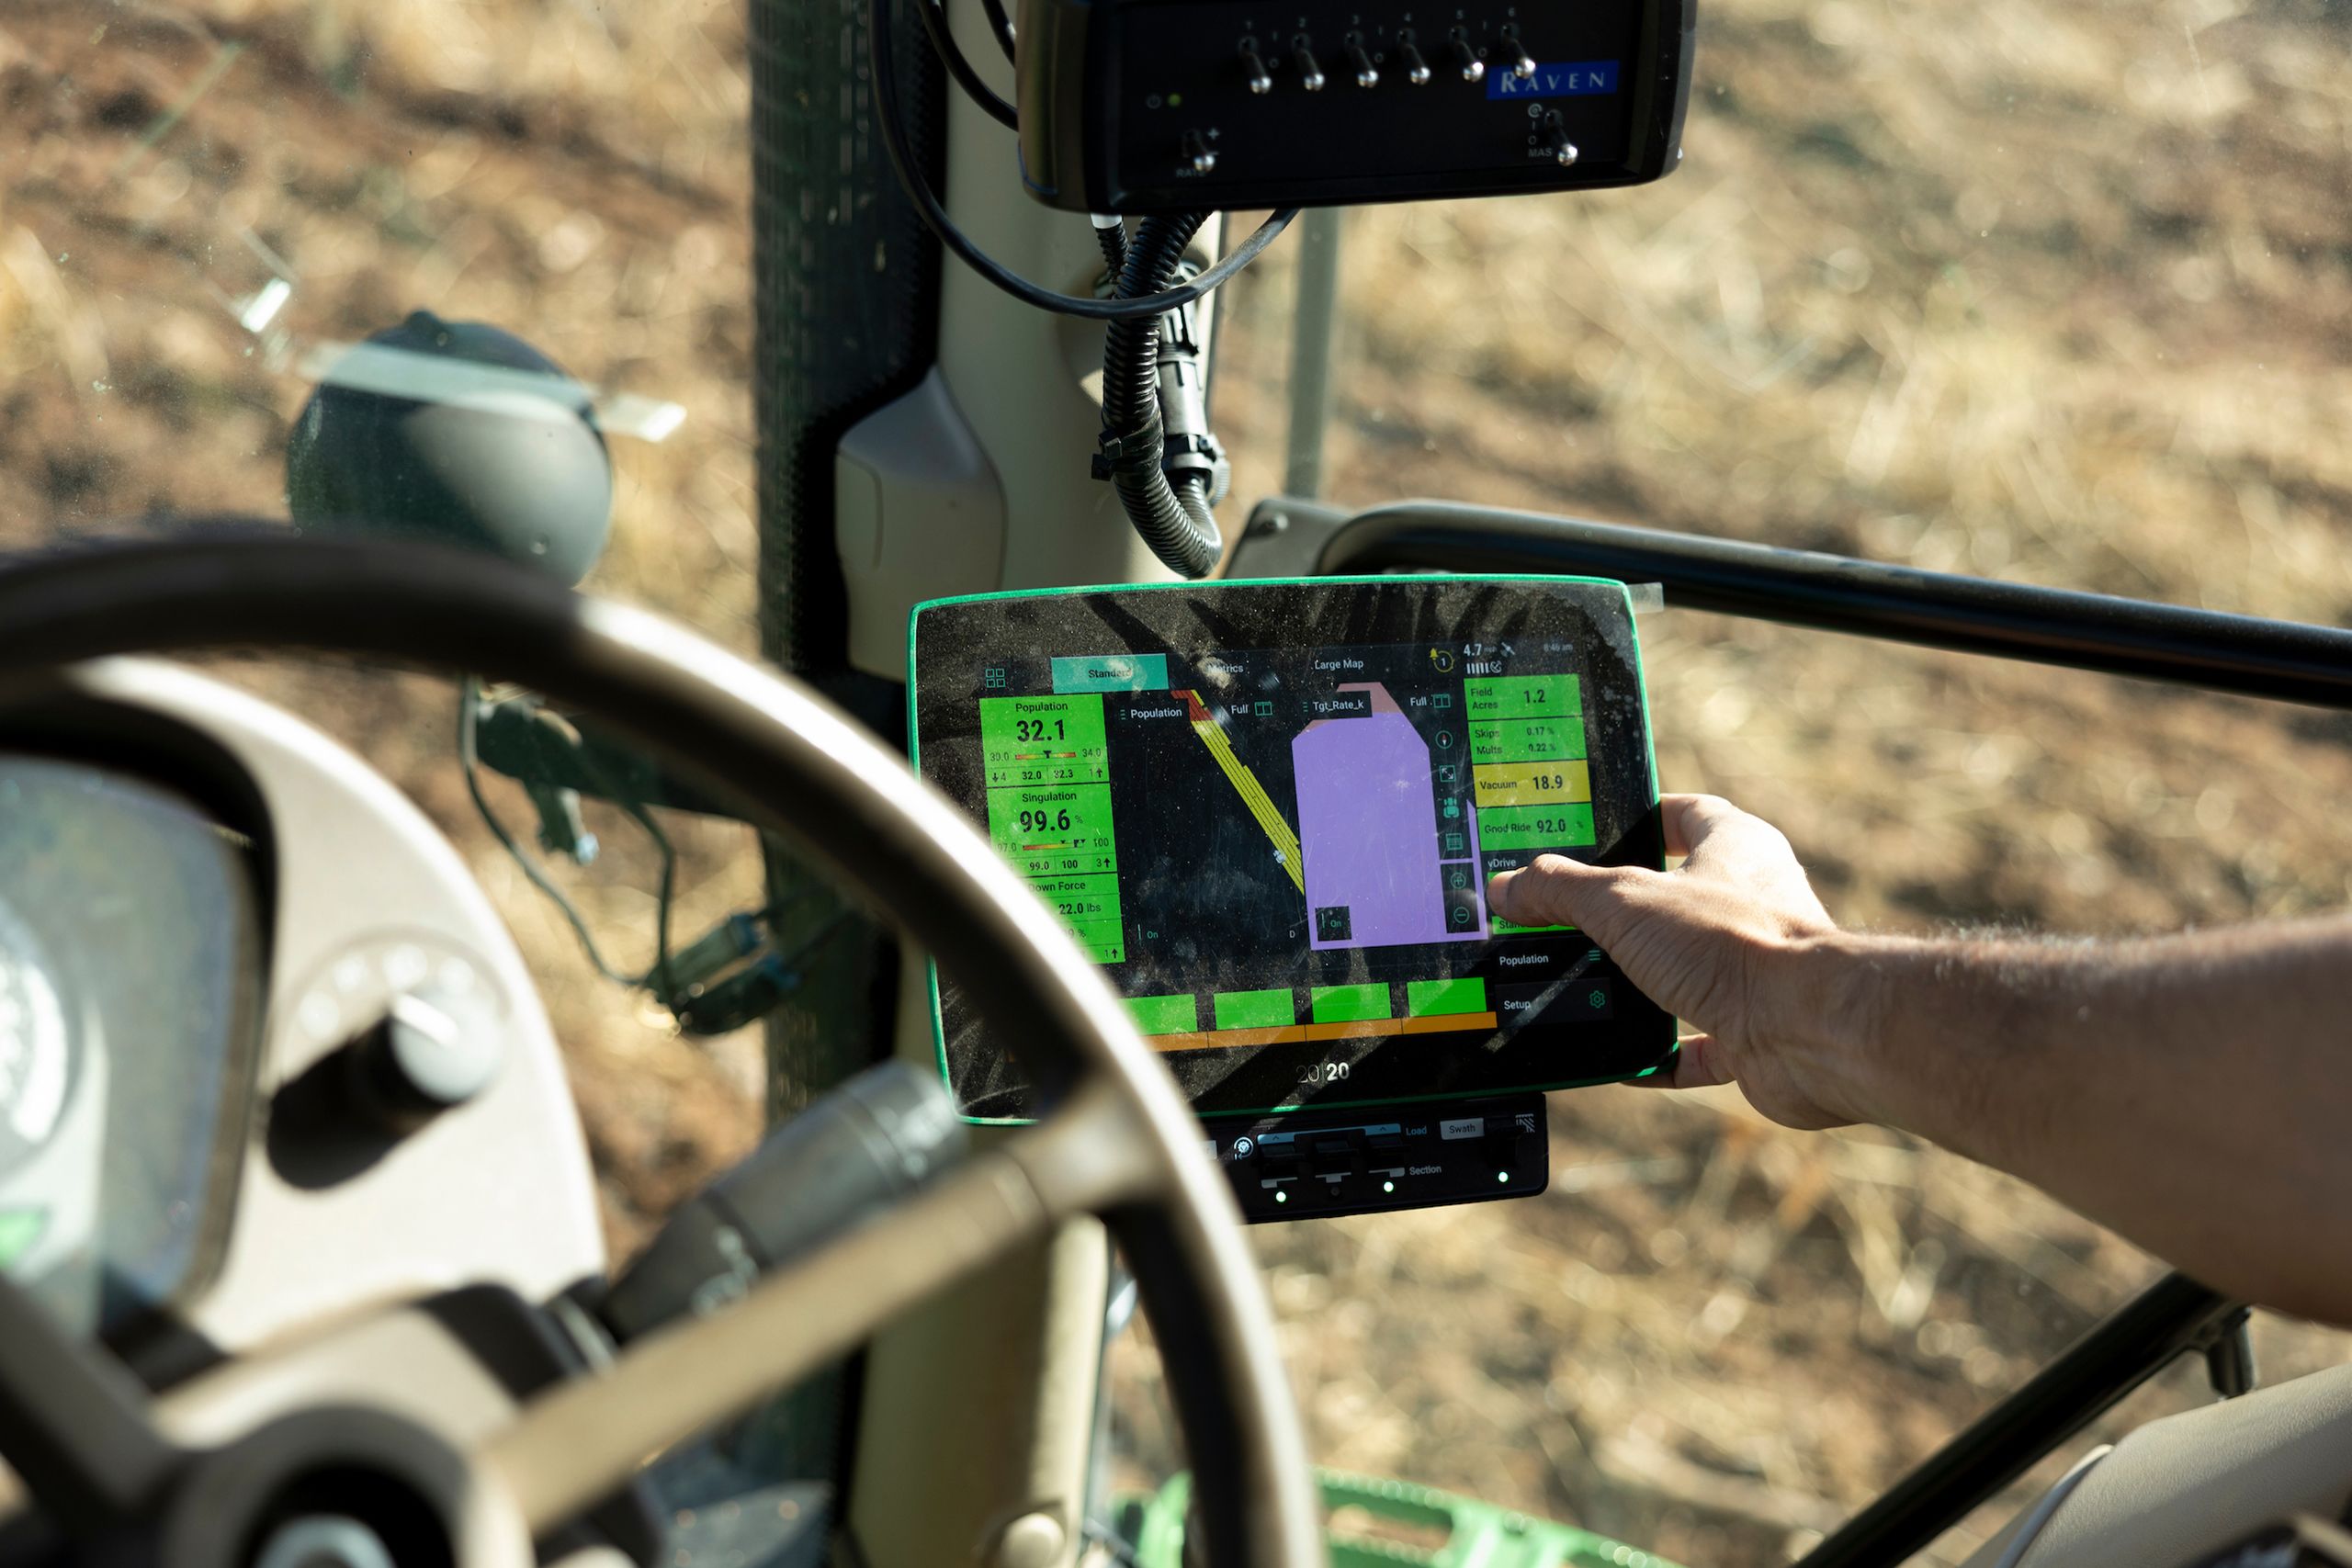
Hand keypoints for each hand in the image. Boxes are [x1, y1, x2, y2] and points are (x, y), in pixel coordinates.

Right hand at [1485, 794, 1869, 1128]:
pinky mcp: (1757, 1029)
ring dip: (1639, 985)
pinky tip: (1621, 1060)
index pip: (1685, 814)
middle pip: (1679, 897)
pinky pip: (1698, 1043)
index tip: (1594, 831)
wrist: (1809, 1030)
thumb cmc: (1738, 944)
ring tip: (1580, 989)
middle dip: (1625, 912)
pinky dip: (1659, 1055)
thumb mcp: (1623, 901)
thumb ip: (1563, 890)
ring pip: (1687, 972)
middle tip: (1567, 917)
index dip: (1639, 817)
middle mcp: (1753, 902)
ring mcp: (1757, 969)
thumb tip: (1511, 885)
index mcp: (1736, 847)